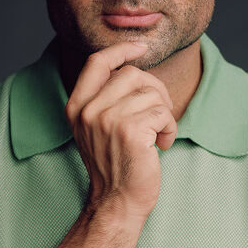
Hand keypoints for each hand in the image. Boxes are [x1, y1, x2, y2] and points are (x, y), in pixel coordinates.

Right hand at [66, 40, 175, 219]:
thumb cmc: (116, 164)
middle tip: (161, 114)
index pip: (97, 62)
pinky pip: (163, 112)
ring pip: (152, 93)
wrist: (117, 200)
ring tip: (159, 134)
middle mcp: (88, 110)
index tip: (141, 48)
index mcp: (76, 106)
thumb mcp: (99, 128)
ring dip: (165, 114)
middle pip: (133, 74)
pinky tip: (163, 144)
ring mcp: (107, 119)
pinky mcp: (130, 130)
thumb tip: (135, 69)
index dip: (121, 50)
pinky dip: (171, 128)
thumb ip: (107, 99)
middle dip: (156, 90)